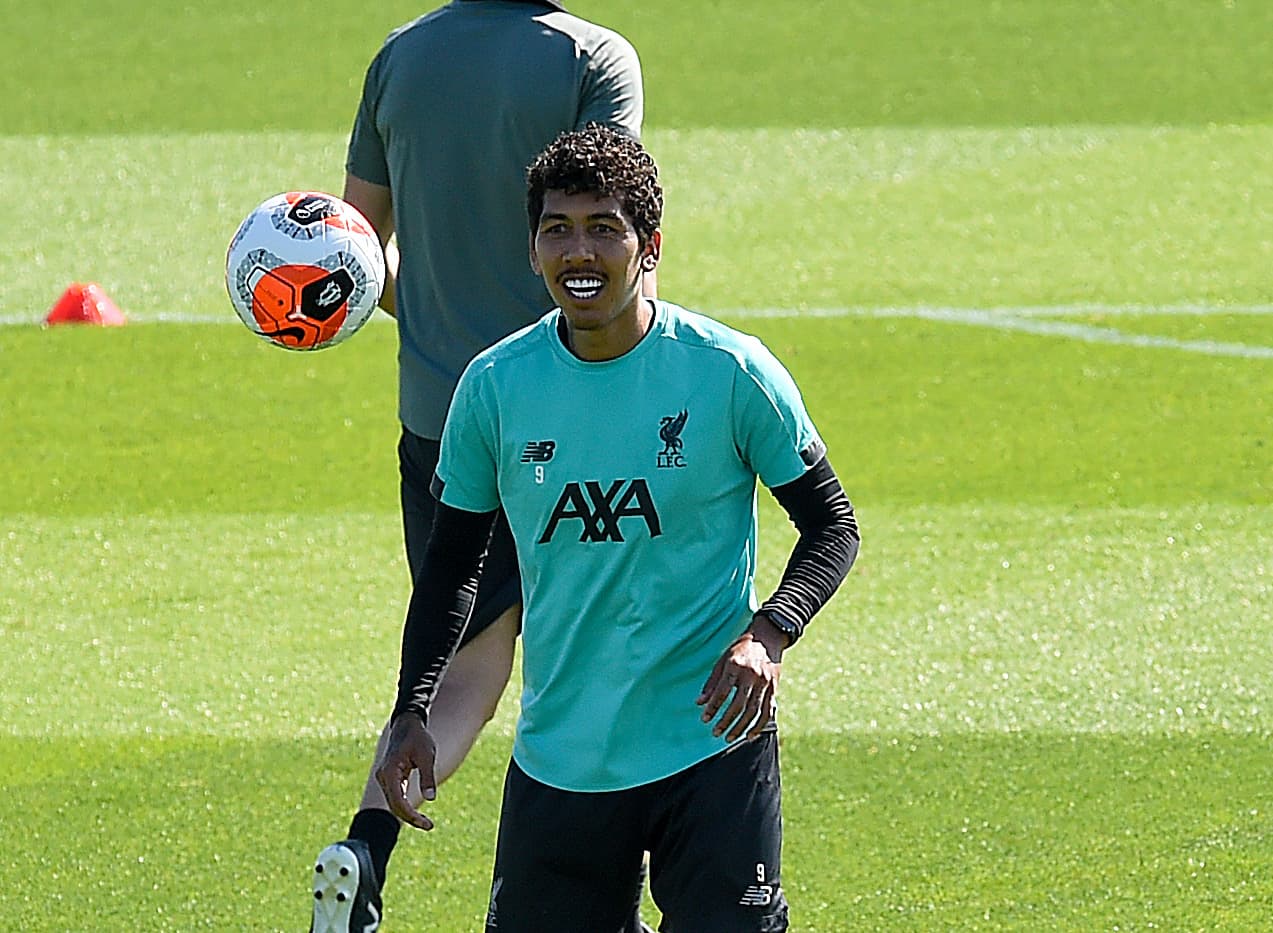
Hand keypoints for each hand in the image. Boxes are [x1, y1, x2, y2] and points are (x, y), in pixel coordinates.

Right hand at [375, 713, 438, 830]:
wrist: (407, 723)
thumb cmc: (418, 737)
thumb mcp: (427, 755)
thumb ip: (427, 776)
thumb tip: (431, 798)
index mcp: (389, 771)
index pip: (397, 801)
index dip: (411, 816)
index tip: (427, 824)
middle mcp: (383, 777)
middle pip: (394, 805)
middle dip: (410, 818)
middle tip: (429, 826)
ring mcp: (384, 778)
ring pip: (394, 803)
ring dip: (408, 814)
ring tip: (426, 823)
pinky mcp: (389, 778)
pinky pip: (396, 797)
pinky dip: (405, 806)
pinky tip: (417, 814)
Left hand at [696, 626, 783, 741]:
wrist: (767, 638)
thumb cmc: (740, 649)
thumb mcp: (723, 660)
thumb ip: (712, 682)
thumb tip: (699, 703)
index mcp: (736, 665)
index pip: (723, 691)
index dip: (713, 707)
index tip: (704, 719)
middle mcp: (752, 675)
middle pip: (739, 704)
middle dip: (726, 721)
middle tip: (715, 733)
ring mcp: (765, 683)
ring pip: (753, 711)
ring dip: (741, 727)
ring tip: (729, 738)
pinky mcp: (774, 688)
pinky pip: (767, 711)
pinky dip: (759, 726)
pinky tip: (749, 735)